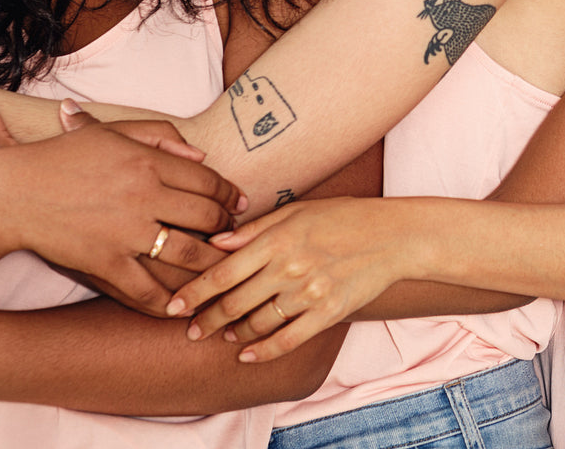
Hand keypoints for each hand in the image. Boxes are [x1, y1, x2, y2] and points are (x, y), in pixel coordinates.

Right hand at [0, 93, 245, 315]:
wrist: (12, 192)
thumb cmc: (63, 157)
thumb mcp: (112, 132)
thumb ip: (160, 136)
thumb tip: (201, 156)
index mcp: (147, 162)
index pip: (208, 181)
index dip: (230, 195)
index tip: (238, 205)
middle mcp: (142, 196)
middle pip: (207, 218)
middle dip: (227, 229)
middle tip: (233, 236)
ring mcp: (125, 233)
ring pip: (187, 255)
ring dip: (210, 265)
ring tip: (218, 269)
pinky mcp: (105, 263)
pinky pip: (147, 290)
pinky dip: (169, 302)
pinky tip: (182, 304)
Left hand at [165, 196, 407, 361]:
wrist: (392, 236)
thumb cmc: (343, 216)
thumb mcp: (297, 210)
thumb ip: (255, 229)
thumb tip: (216, 241)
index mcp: (278, 238)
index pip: (223, 271)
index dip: (193, 292)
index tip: (172, 306)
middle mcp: (289, 267)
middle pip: (233, 303)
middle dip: (206, 320)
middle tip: (191, 329)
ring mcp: (309, 293)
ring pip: (256, 324)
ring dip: (234, 334)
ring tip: (224, 335)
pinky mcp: (328, 313)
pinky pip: (287, 341)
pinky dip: (262, 351)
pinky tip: (247, 355)